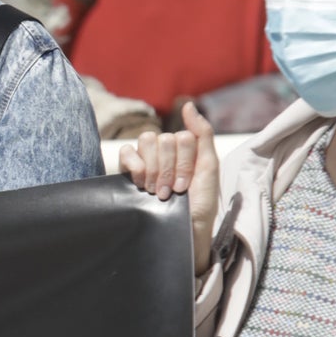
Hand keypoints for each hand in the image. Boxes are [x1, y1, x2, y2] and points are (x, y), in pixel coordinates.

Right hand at [119, 100, 219, 274]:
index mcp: (187, 148)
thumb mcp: (209, 168)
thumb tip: (187, 104)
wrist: (183, 232)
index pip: (181, 136)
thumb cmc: (200, 204)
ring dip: (153, 170)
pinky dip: (134, 166)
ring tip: (156, 191)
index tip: (185, 185)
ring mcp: (147, 159)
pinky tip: (140, 183)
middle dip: (168, 170)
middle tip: (171, 191)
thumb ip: (203, 133)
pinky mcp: (129, 170)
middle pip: (163, 139)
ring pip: (147, 141)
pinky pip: (126, 152)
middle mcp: (167, 150)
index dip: (183, 163)